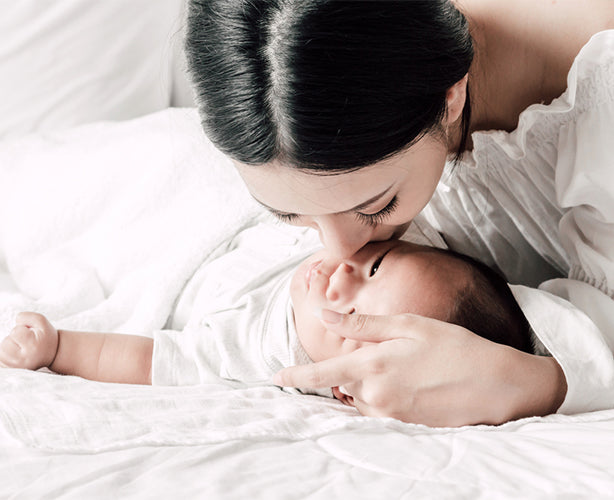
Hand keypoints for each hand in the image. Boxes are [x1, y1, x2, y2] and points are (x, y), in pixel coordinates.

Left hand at [0, 312, 58, 370]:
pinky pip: (1, 361)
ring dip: (8, 346)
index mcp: (33, 346)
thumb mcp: (41, 321)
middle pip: (4, 344)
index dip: (21, 329)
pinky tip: (17, 353)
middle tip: (24, 340)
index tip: (30, 333)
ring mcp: (18, 368)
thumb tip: (15, 321)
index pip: (15, 333)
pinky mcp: (14, 371)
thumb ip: (27, 316)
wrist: (54, 353)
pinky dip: (7, 356)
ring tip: (20, 346)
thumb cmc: (45, 336)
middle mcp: (24, 359)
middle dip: (12, 338)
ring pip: (0, 353)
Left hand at [275, 312, 566, 426]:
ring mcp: (389, 414)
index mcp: (372, 365)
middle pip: (342, 386)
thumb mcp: (408, 325)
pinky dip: (382, 399)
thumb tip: (324, 314)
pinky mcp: (404, 426)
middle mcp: (375, 395)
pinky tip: (410, 385)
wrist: (495, 384)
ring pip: (360, 400)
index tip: (277, 377)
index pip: (321, 374)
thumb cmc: (453, 346)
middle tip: (382, 357)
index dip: (296, 377)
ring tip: (404, 370)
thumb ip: (363, 323)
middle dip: (348, 373)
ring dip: (365, 386)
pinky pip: (379, 412)